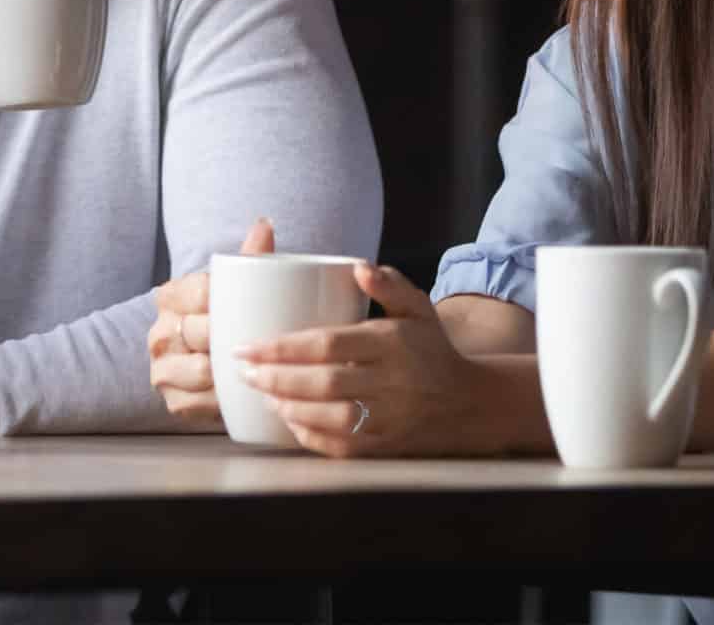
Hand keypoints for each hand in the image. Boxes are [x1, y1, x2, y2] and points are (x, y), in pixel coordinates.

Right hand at [148, 218, 272, 425]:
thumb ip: (250, 257)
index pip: (202, 293)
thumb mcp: (236, 287)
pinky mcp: (171, 400)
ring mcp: (162, 369)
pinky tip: (242, 395)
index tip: (260, 307)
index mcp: (171, 296)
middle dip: (235, 339)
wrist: (207, 359)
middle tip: (271, 341)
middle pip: (202, 334)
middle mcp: (159, 332)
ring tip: (260, 368)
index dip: (231, 301)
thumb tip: (265, 224)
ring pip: (200, 371)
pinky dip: (222, 402)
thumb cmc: (226, 317)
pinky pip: (198, 403)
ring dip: (231, 373)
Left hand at [238, 263, 503, 458]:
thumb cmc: (430, 349)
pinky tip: (289, 421)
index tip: (248, 346)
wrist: (470, 403)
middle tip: (243, 372)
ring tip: (261, 395)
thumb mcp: (419, 309)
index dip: (284, 347)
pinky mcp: (387, 446)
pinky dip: (311, 436)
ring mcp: (391, 418)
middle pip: (323, 382)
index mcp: (392, 343)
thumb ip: (389, 284)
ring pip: (331, 417)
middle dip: (276, 378)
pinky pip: (343, 446)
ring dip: (290, 407)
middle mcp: (392, 382)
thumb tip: (356, 267)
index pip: (328, 344)